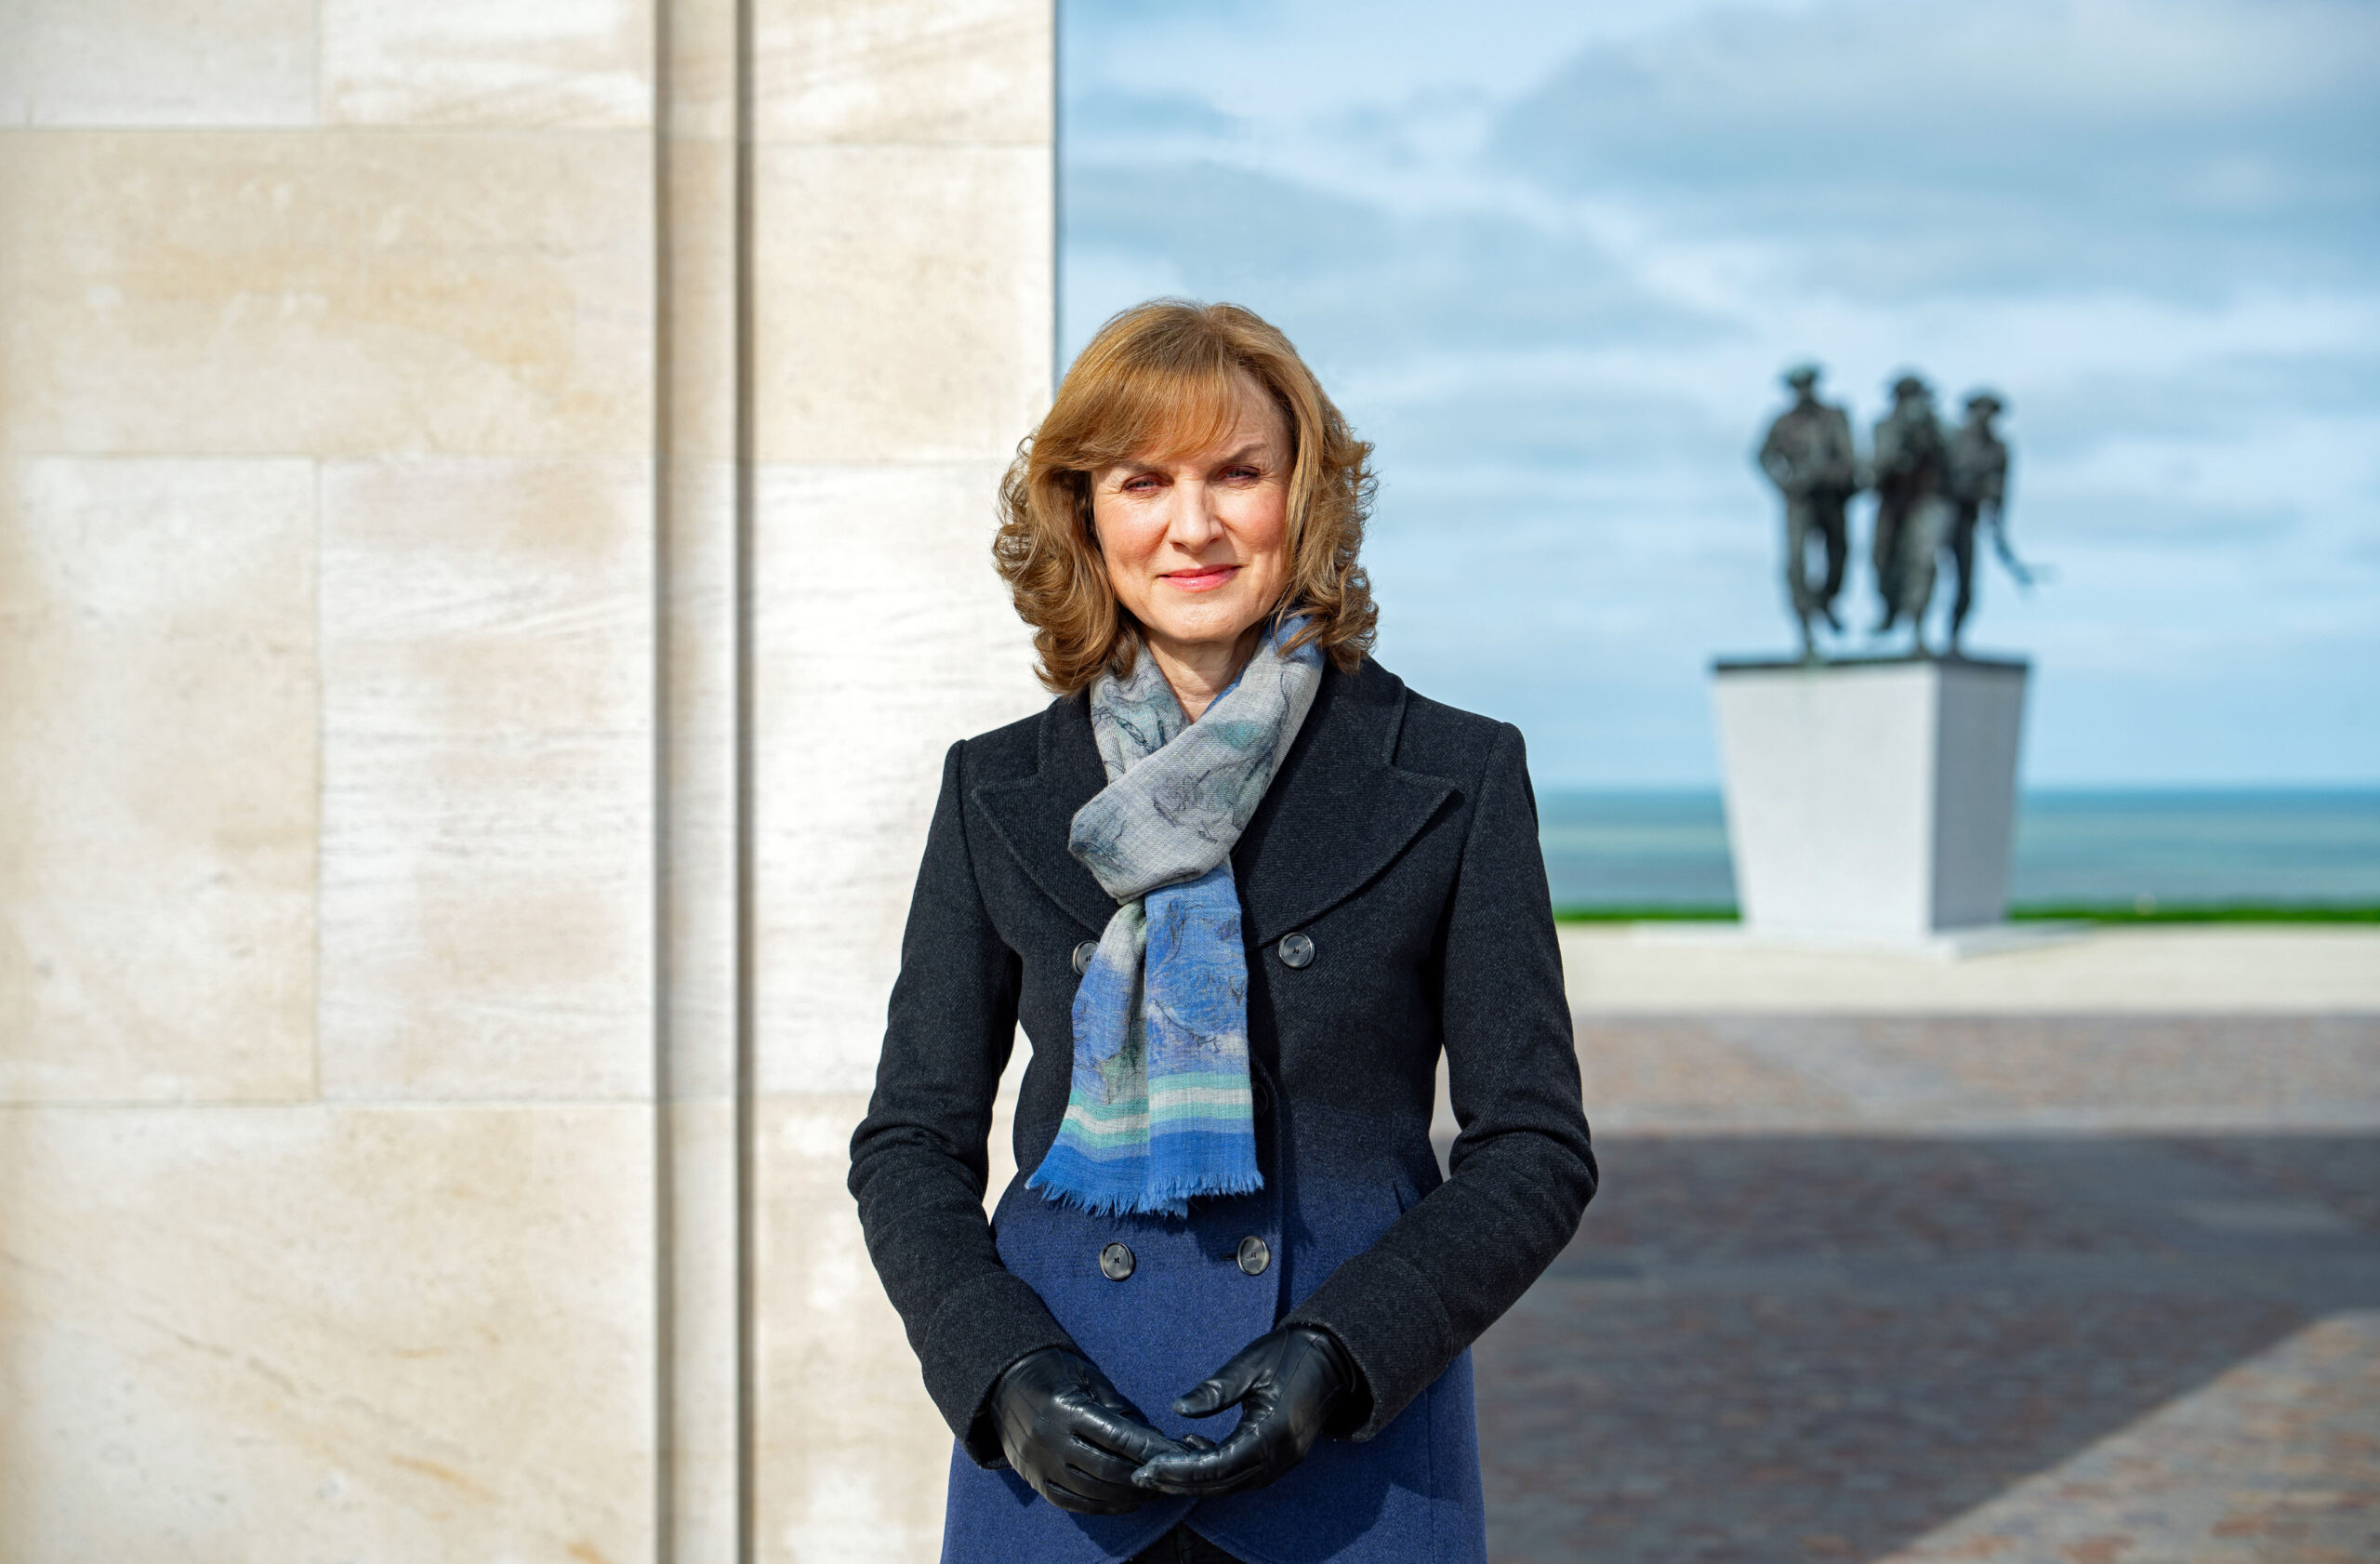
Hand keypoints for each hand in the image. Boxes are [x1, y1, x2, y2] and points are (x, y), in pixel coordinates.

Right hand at [989, 1346, 1184, 1514]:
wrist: (1003, 1381)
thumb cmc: (1054, 1371)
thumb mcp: (1085, 1375)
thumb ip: (1114, 1406)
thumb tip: (1147, 1437)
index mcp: (1066, 1407)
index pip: (1116, 1435)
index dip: (1147, 1448)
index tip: (1172, 1453)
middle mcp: (1051, 1438)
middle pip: (1106, 1468)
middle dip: (1140, 1476)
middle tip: (1165, 1476)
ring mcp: (1039, 1462)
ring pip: (1090, 1491)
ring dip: (1124, 1495)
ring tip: (1148, 1491)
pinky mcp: (1033, 1478)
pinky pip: (1070, 1502)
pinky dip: (1099, 1506)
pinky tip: (1121, 1502)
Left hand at [1130, 1325, 1356, 1497]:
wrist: (1334, 1357)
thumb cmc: (1291, 1354)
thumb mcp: (1249, 1364)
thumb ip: (1214, 1391)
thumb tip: (1177, 1408)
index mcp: (1270, 1433)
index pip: (1216, 1466)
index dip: (1180, 1471)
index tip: (1149, 1467)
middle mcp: (1279, 1456)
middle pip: (1222, 1484)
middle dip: (1180, 1483)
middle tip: (1143, 1477)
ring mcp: (1284, 1460)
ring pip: (1233, 1484)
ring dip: (1197, 1481)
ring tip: (1162, 1468)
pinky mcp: (1284, 1456)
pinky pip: (1245, 1474)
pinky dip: (1217, 1471)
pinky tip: (1194, 1450)